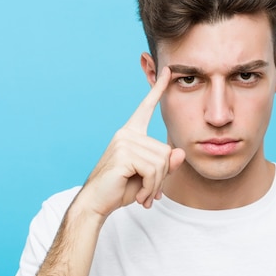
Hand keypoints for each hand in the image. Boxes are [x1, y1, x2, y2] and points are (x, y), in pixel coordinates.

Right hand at [79, 67, 185, 217]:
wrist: (97, 204)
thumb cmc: (122, 188)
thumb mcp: (150, 176)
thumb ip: (165, 164)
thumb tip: (179, 153)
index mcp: (132, 133)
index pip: (147, 107)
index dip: (158, 90)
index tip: (167, 71)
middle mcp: (126, 133)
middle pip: (165, 151)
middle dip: (161, 177)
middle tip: (148, 192)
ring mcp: (124, 142)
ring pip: (162, 162)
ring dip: (155, 185)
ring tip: (143, 194)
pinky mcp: (123, 154)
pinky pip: (153, 170)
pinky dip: (150, 188)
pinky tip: (139, 195)